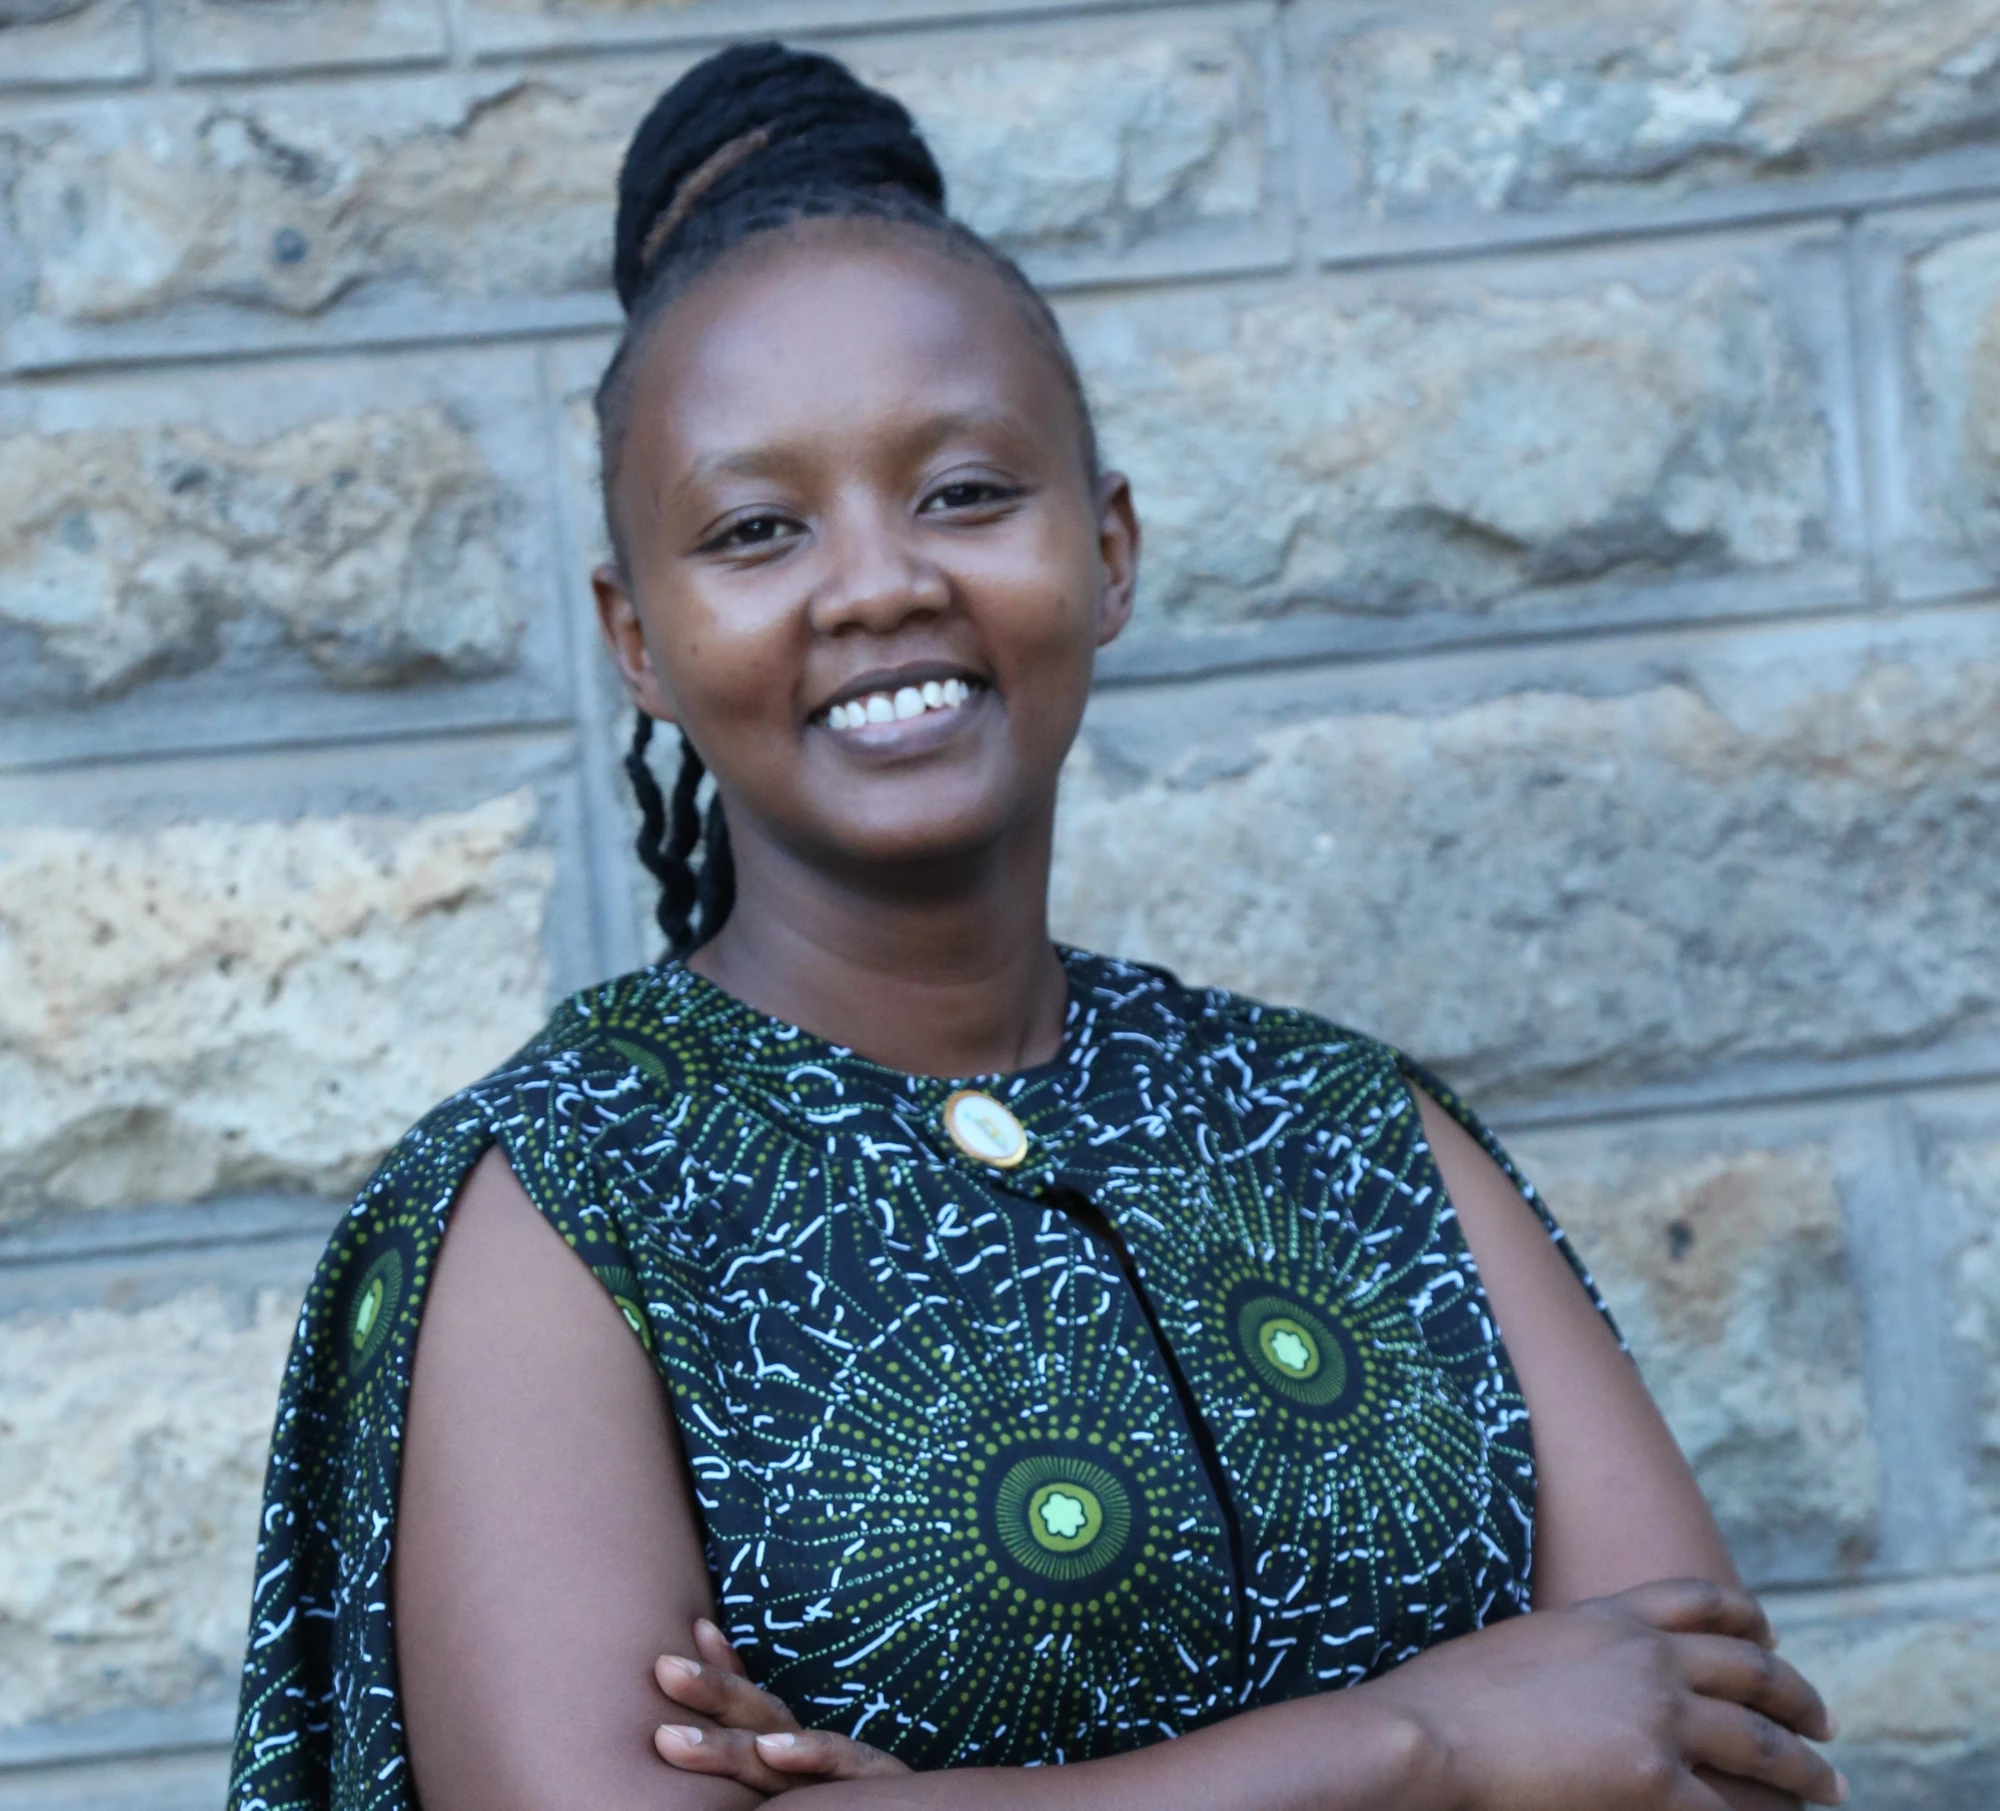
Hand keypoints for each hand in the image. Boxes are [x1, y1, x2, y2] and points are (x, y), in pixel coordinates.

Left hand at [652, 1617, 911, 1793]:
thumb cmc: (850, 1795)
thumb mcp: (798, 1776)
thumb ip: (759, 1752)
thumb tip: (726, 1718)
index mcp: (794, 1750)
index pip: (757, 1704)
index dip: (726, 1668)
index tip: (698, 1628)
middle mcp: (811, 1756)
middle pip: (759, 1716)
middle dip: (711, 1691)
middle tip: (662, 1667)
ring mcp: (838, 1773)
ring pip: (776, 1753)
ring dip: (726, 1742)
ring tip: (671, 1739)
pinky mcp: (871, 1783)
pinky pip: (838, 1765)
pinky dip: (807, 1754)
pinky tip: (772, 1748)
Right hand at [1373, 1578, 1843, 1810]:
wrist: (1428, 1734)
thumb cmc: (1447, 1698)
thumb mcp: (1519, 1644)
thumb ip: (1568, 1652)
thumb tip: (1580, 1675)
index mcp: (1609, 1617)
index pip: (1699, 1601)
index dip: (1746, 1617)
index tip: (1770, 1633)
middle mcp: (1647, 1658)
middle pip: (1750, 1670)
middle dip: (1796, 1698)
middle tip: (1824, 1724)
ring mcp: (1657, 1719)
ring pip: (1760, 1743)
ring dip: (1803, 1769)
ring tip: (1827, 1787)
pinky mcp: (1655, 1783)